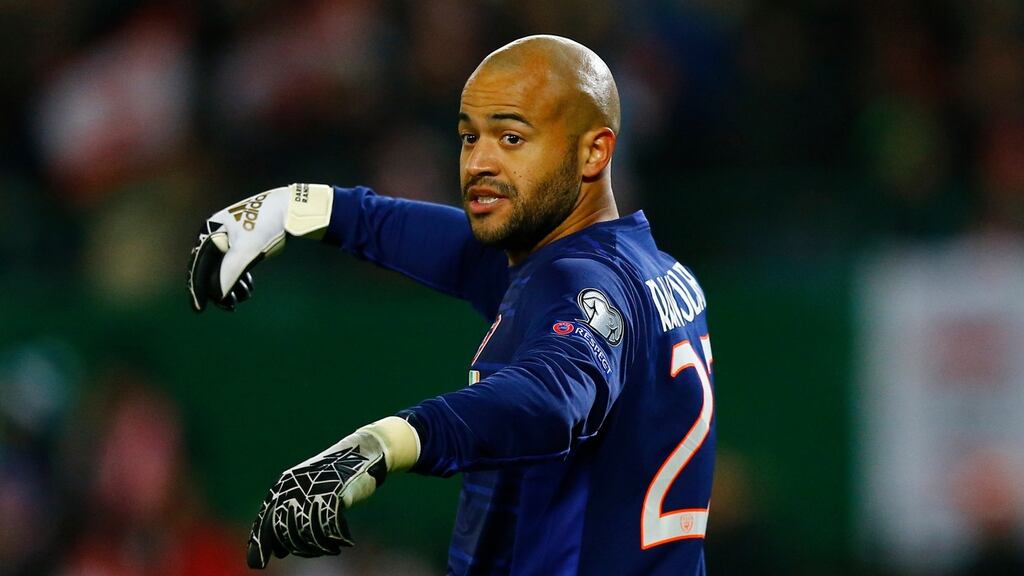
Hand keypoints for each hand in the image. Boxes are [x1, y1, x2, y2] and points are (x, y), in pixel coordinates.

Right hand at [187, 183, 333, 311]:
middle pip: (210, 269)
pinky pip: (234, 265)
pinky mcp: (242, 243)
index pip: (199, 265)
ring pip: (223, 269)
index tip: (199, 309)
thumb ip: (229, 273)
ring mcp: (229, 239)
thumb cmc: (265, 225)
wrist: (289, 209)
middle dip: (218, 290)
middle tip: (229, 307)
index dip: (198, 288)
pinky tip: (247, 290)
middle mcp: (215, 235)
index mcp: (210, 232)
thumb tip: (219, 296)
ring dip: (231, 286)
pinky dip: (239, 278)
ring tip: (242, 299)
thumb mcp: (246, 251)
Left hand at [246, 417, 420, 568]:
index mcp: (282, 487)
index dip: (261, 546)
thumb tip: (278, 551)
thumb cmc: (333, 477)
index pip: (265, 523)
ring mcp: (312, 491)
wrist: (362, 453)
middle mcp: (293, 489)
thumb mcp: (306, 492)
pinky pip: (329, 528)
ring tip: (331, 548)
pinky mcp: (333, 495)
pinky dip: (336, 538)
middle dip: (299, 548)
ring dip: (320, 546)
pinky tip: (344, 541)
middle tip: (315, 551)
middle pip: (287, 533)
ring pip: (308, 533)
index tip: (260, 564)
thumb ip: (290, 516)